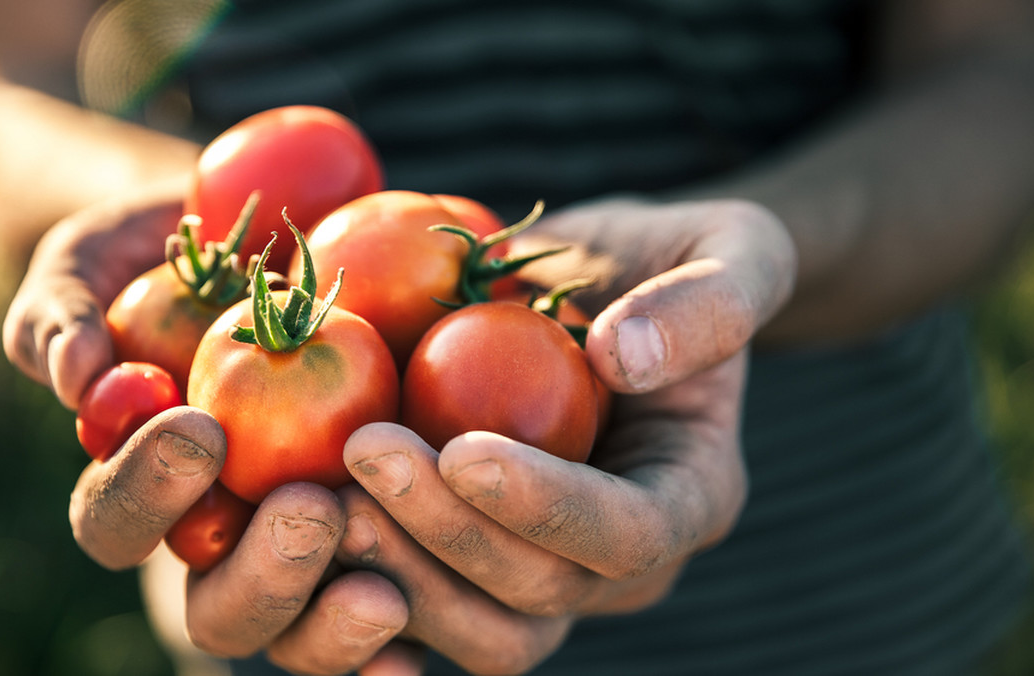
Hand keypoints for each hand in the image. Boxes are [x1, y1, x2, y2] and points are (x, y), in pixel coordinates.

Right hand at [1, 189, 416, 672]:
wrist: (275, 237)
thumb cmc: (171, 253)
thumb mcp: (100, 260)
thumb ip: (62, 311)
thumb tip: (71, 378)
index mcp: (141, 486)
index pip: (116, 522)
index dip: (147, 492)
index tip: (200, 429)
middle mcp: (221, 535)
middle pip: (217, 608)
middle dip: (262, 575)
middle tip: (309, 512)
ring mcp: (302, 548)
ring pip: (302, 631)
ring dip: (335, 620)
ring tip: (384, 588)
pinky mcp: (382, 541)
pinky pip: (387, 606)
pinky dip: (398, 635)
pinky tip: (424, 630)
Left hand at [321, 197, 794, 672]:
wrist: (608, 288)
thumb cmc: (674, 260)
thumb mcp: (732, 246)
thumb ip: (710, 300)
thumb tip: (624, 357)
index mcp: (691, 495)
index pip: (628, 535)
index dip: (547, 508)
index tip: (463, 449)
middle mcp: (621, 560)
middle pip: (539, 595)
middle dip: (446, 535)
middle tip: (362, 455)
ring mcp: (548, 571)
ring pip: (477, 628)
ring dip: (393, 571)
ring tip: (318, 493)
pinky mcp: (479, 559)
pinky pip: (421, 605)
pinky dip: (361, 575)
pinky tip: (301, 514)